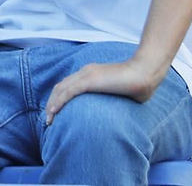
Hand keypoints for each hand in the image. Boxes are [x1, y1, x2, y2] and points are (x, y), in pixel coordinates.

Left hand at [44, 55, 167, 123]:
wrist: (144, 73)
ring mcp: (86, 75)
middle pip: (61, 87)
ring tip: (48, 120)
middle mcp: (85, 72)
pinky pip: (68, 92)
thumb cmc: (137, 84)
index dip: (59, 98)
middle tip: (47, 119)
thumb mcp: (119, 90)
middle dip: (52, 103)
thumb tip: (112, 111)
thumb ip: (111, 96)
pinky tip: (53, 111)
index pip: (68, 85)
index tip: (55, 112)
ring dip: (52, 105)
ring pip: (61, 90)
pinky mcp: (89, 80)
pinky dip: (58, 102)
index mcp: (91, 72)